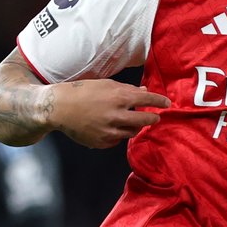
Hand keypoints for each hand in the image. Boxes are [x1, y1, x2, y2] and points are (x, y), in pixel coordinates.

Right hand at [49, 79, 170, 148]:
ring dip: (135, 126)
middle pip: (144, 121)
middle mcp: (116, 116)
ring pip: (132, 132)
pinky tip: (111, 126)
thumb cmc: (83, 91)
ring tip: (128, 120)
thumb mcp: (106, 85)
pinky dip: (119, 133)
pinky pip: (118, 139)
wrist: (59, 108)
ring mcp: (110, 131)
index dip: (159, 102)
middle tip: (155, 118)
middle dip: (152, 119)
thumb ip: (127, 90)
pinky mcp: (102, 142)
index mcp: (119, 98)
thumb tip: (145, 92)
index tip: (167, 104)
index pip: (147, 101)